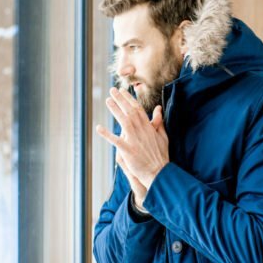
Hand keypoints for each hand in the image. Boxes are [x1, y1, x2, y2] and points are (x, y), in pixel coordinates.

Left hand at [95, 87, 168, 207]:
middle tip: (112, 90)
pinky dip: (107, 134)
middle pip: (129, 111)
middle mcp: (141, 130)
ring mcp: (134, 140)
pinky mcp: (128, 150)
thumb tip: (158, 108)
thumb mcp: (163, 136)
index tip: (123, 91)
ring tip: (107, 101)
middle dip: (121, 100)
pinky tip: (99, 128)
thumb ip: (159, 121)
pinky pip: (116, 141)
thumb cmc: (161, 155)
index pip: (137, 108)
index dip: (129, 99)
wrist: (159, 172)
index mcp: (149, 127)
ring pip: (123, 121)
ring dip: (115, 110)